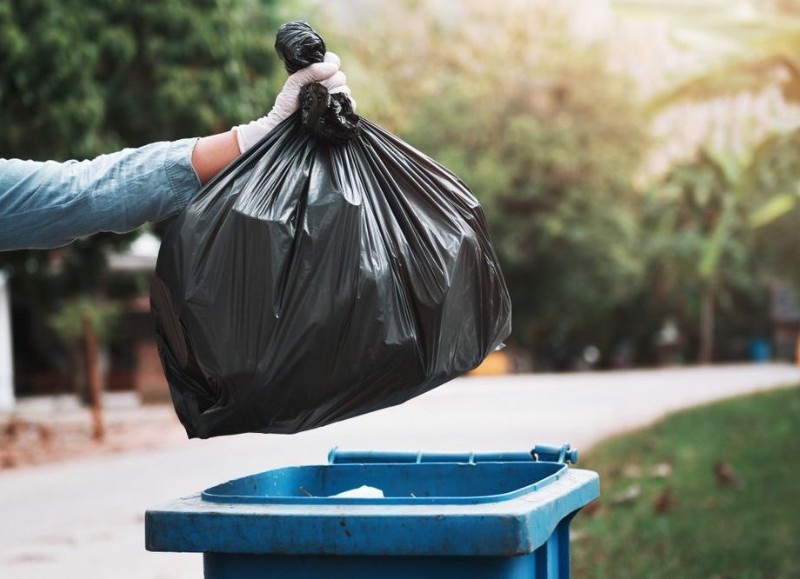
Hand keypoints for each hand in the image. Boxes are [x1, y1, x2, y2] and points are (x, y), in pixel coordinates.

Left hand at [233, 52, 352, 152]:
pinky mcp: (339, 114)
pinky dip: (344, 104)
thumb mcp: (294, 83)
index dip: (332, 63)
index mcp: (318, 75)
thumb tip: (332, 67)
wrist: (284, 128)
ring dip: (334, 94)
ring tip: (320, 103)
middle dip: (330, 81)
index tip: (326, 70)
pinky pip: (351, 104)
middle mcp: (329, 86)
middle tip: (316, 91)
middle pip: (340, 76)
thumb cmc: (286, 106)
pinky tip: (332, 109)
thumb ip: (309, 71)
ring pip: (345, 89)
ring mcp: (335, 100)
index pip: (333, 61)